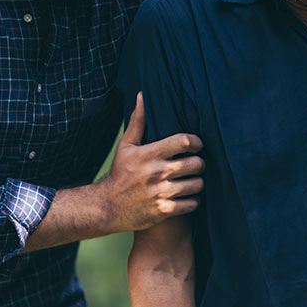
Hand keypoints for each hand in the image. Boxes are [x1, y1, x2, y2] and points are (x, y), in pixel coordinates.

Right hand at [97, 93, 204, 232]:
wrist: (107, 207)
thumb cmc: (120, 174)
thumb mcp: (126, 146)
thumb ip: (138, 121)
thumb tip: (142, 96)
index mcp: (148, 154)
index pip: (183, 142)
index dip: (196, 142)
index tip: (196, 145)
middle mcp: (156, 173)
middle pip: (196, 163)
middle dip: (199, 163)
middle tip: (195, 164)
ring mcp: (160, 193)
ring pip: (197, 184)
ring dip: (197, 182)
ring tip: (192, 181)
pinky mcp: (163, 211)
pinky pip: (192, 204)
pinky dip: (192, 201)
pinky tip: (186, 197)